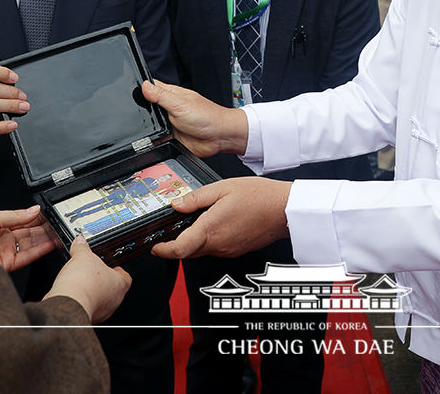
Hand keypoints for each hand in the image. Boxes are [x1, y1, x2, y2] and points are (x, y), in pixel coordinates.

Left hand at [0, 205, 56, 272]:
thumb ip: (16, 215)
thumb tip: (34, 209)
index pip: (23, 221)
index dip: (37, 218)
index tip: (49, 214)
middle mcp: (3, 239)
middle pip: (29, 233)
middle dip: (44, 228)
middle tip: (57, 223)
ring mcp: (6, 251)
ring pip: (31, 244)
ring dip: (45, 239)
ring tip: (58, 233)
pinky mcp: (8, 264)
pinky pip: (27, 256)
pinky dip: (40, 250)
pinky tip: (49, 244)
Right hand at [45, 237, 131, 323]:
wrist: (67, 305)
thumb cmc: (83, 284)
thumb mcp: (83, 256)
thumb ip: (83, 248)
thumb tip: (80, 242)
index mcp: (119, 284)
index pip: (125, 277)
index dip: (119, 271)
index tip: (113, 266)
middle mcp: (113, 301)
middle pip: (112, 289)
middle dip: (102, 281)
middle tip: (93, 273)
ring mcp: (101, 311)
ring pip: (99, 300)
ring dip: (91, 292)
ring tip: (80, 283)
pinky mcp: (87, 317)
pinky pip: (86, 307)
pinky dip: (81, 301)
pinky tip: (72, 294)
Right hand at [141, 79, 248, 156]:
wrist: (219, 137)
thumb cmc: (207, 116)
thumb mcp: (180, 104)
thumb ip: (161, 95)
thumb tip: (145, 85)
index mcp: (170, 95)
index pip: (150, 87)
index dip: (139, 89)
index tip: (128, 92)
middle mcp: (168, 108)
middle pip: (146, 107)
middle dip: (141, 111)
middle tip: (139, 114)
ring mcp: (168, 123)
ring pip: (149, 124)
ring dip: (147, 127)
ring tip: (150, 127)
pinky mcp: (169, 137)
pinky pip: (155, 139)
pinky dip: (152, 140)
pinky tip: (154, 139)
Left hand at [151, 178, 291, 258]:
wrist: (284, 210)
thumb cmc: (260, 197)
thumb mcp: (223, 187)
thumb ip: (196, 197)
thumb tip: (177, 203)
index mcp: (211, 228)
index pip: (179, 249)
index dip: (163, 250)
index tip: (155, 247)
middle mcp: (219, 244)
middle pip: (188, 251)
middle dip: (177, 243)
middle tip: (173, 230)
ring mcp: (228, 249)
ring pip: (202, 250)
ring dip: (195, 240)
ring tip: (200, 220)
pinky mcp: (237, 250)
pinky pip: (216, 248)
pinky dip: (210, 240)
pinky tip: (218, 223)